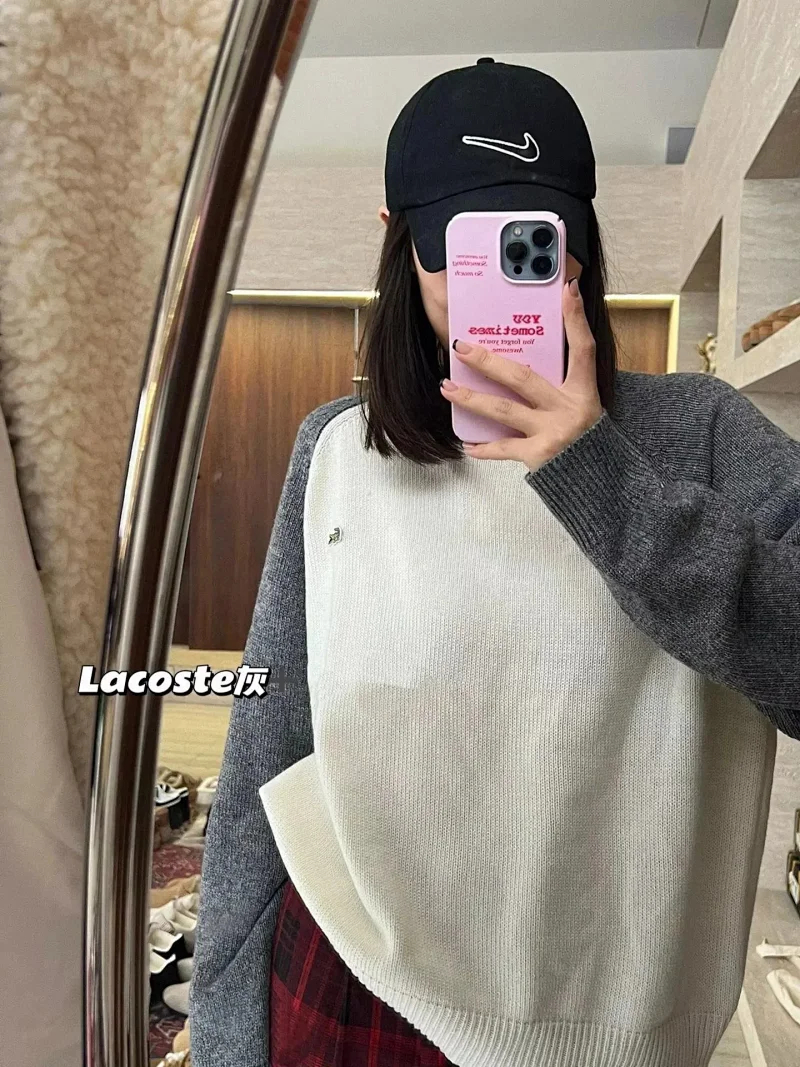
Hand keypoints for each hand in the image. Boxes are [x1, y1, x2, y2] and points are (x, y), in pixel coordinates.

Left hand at [440, 277, 603, 471]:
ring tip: (448, 388)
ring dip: (471, 398)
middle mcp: (567, 409)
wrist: (600, 481)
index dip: (576, 318)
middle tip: (461, 347)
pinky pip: (503, 448)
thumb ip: (565, 381)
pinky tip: (467, 443)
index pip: (583, 348)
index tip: (566, 290)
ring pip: (503, 410)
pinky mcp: (538, 455)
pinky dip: (483, 447)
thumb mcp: (586, 404)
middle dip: (488, 361)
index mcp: (584, 391)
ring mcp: (551, 432)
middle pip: (523, 378)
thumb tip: (537, 355)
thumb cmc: (589, 440)